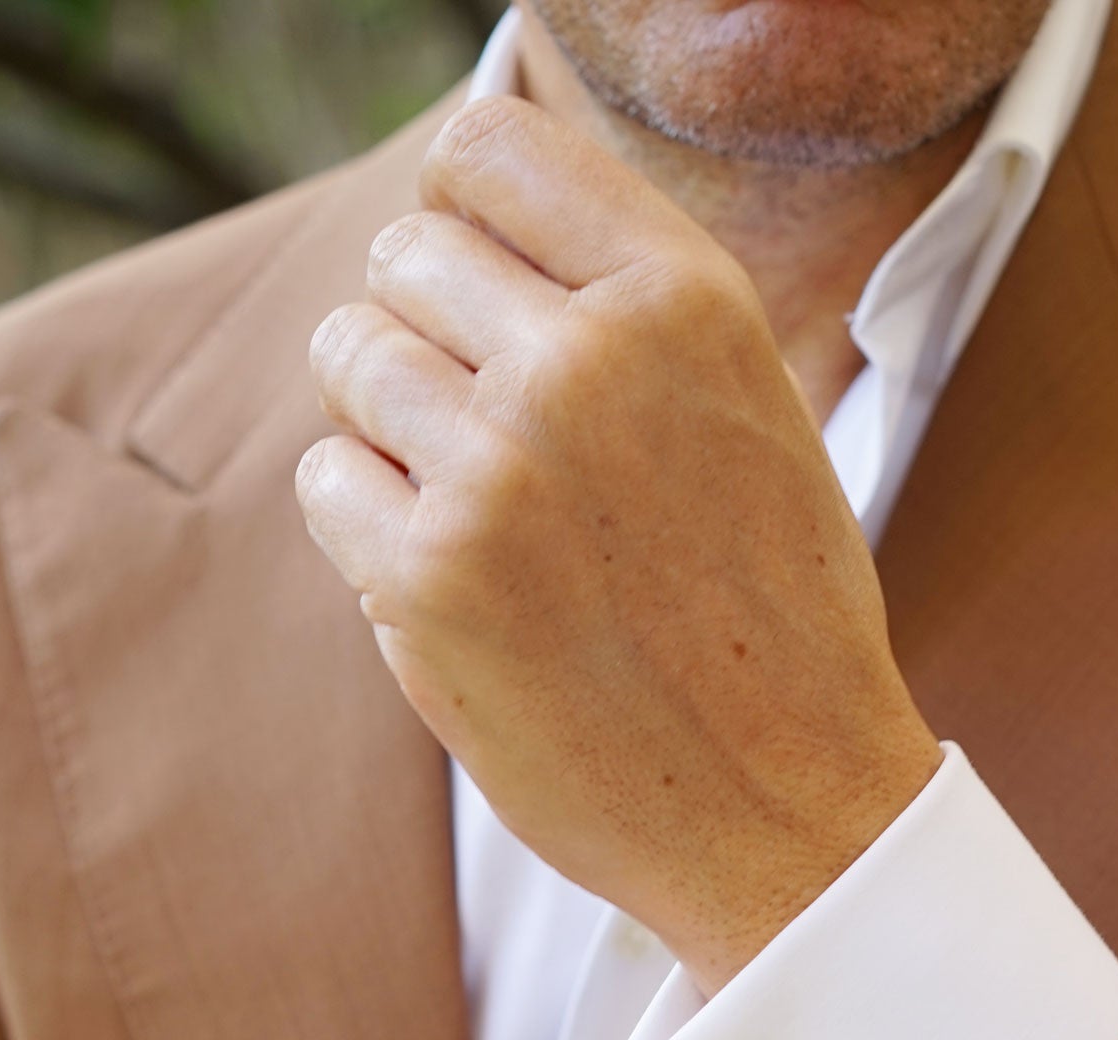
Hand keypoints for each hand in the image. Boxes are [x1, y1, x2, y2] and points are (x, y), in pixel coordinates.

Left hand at [297, 97, 940, 993]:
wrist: (790, 812)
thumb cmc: (772, 621)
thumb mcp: (750, 410)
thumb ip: (630, 307)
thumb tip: (473, 223)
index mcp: (683, 299)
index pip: (489, 148)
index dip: (460, 209)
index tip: (477, 281)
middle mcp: (586, 363)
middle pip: (403, 255)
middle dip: (426, 333)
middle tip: (490, 436)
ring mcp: (496, 469)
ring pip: (350, 357)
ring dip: (388, 428)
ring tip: (480, 512)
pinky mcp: (426, 580)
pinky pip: (327, 479)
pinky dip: (367, 527)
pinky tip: (458, 585)